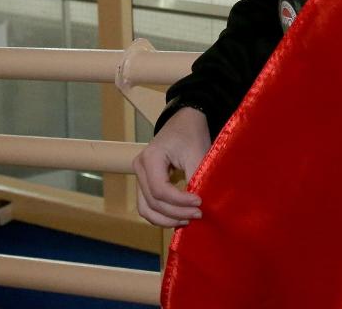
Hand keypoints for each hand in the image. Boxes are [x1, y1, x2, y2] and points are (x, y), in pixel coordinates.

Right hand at [133, 106, 211, 226]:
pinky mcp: (145, 181)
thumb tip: (201, 204)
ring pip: (146, 208)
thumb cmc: (191, 134)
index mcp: (150, 158)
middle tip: (198, 214)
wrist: (185, 120)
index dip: (180, 201)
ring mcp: (140, 176)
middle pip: (153, 202)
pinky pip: (148, 205)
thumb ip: (197, 177)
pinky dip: (162, 215)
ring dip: (166, 219)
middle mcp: (139, 168)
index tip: (200, 202)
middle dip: (176, 213)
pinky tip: (180, 217)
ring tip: (188, 220)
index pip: (160, 190)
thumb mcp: (197, 153)